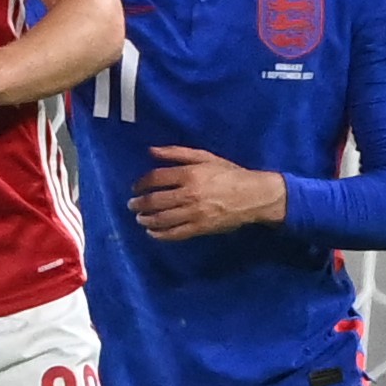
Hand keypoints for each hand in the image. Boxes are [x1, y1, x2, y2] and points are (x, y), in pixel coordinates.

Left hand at [129, 145, 289, 238]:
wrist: (254, 195)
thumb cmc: (229, 173)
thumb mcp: (205, 157)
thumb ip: (177, 153)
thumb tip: (151, 151)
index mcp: (190, 174)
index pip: (156, 178)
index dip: (141, 183)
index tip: (135, 187)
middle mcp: (189, 194)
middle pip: (155, 200)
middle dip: (139, 203)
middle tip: (132, 205)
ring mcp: (194, 213)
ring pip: (162, 218)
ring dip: (146, 219)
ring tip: (140, 219)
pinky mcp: (200, 228)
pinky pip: (175, 233)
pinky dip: (160, 235)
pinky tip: (152, 233)